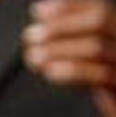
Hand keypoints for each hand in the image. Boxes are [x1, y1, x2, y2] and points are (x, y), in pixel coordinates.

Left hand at [23, 0, 115, 116]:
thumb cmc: (109, 88)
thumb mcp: (92, 62)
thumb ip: (73, 45)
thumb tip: (39, 30)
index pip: (97, 8)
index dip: (68, 6)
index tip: (38, 11)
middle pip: (99, 20)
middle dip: (61, 24)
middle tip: (30, 35)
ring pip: (96, 46)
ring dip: (59, 49)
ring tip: (33, 56)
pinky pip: (100, 74)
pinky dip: (73, 70)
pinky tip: (50, 71)